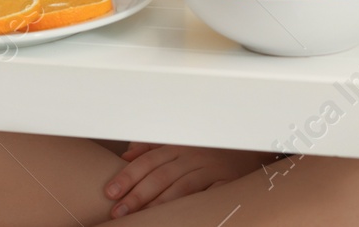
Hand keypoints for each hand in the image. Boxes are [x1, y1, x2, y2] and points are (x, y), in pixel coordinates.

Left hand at [103, 143, 274, 216]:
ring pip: (180, 188)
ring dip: (158, 204)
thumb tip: (126, 156)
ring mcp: (209, 169)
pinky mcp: (225, 182)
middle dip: (137, 195)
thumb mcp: (179, 141)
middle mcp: (191, 155)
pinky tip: (178, 216)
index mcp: (176, 145)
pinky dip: (192, 204)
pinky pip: (206, 195)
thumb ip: (151, 147)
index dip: (127, 176)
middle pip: (159, 176)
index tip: (110, 192)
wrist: (248, 144)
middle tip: (118, 211)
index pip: (146, 161)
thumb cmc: (208, 146)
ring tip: (142, 218)